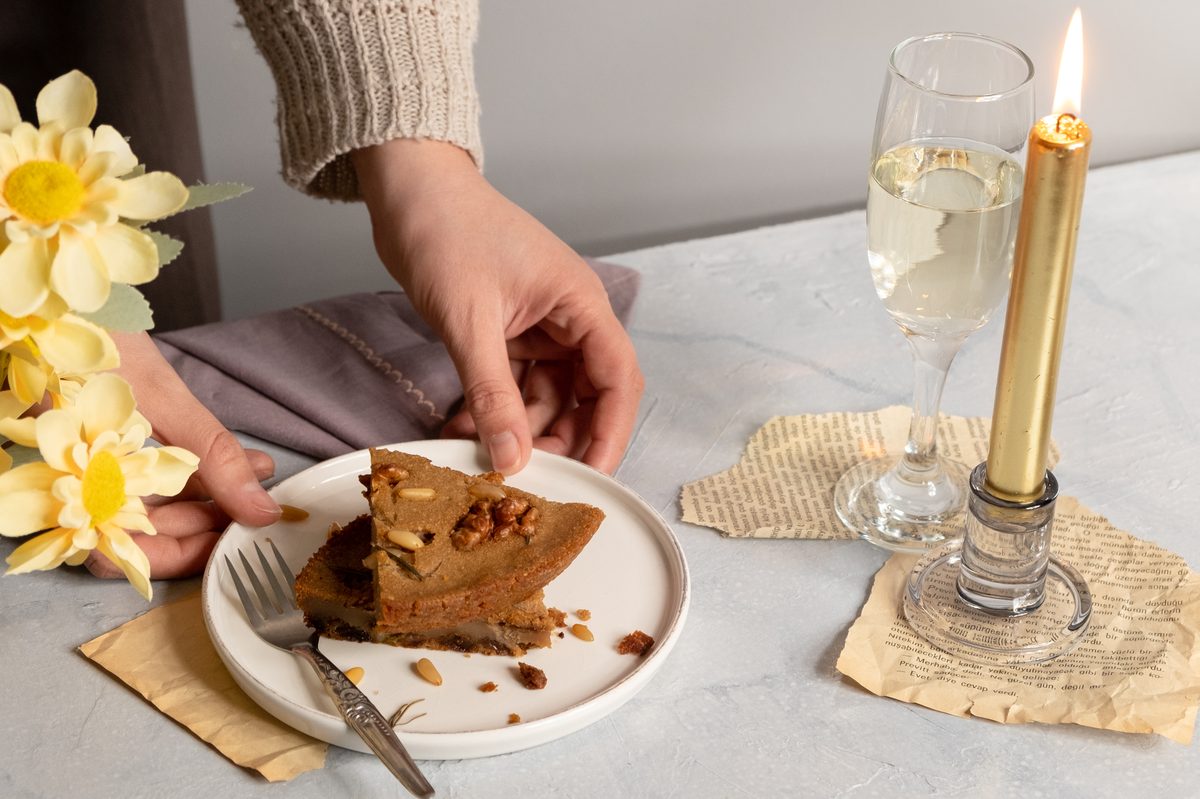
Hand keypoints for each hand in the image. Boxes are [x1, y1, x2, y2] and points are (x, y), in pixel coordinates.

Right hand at [85, 332, 280, 579]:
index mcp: (75, 486)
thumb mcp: (160, 398)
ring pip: (157, 507)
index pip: (131, 555)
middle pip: (146, 535)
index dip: (188, 556)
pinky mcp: (109, 445)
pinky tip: (243, 464)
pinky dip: (199, 473)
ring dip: (211, 498)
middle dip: (208, 525)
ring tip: (259, 480)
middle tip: (259, 510)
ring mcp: (91, 467)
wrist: (63, 285)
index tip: (240, 541)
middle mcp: (76, 486)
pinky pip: (158, 473)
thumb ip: (213, 459)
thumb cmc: (90, 337)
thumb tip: (261, 511)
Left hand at [353, 139, 642, 474]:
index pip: (616, 378)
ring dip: (518, 427)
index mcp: (580, 304)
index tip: (592, 477)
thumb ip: (493, 393)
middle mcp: (569, 318)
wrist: (407, 189)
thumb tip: (512, 459)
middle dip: (561, 437)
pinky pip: (513, 383)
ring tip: (479, 451)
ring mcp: (539, 325)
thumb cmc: (446, 232)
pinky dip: (494, 408)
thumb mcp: (470, 321)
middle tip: (528, 476)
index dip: (611, 431)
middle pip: (586, 394)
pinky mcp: (508, 331)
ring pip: (548, 395)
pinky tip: (463, 427)